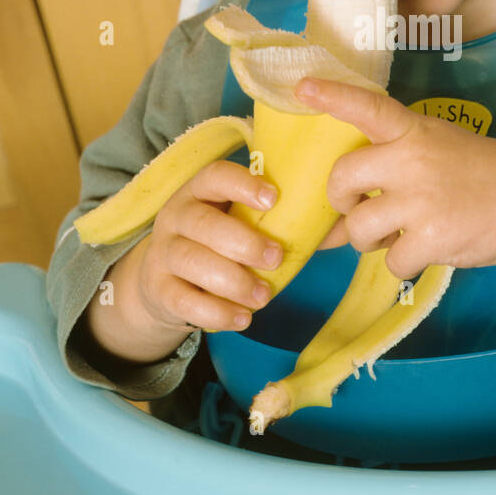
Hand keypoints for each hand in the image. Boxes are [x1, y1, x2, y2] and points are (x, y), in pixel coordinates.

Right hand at [136, 160, 283, 333]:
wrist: (164, 282)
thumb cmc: (217, 246)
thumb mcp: (237, 224)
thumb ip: (276, 221)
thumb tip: (338, 227)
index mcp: (199, 191)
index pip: (214, 176)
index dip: (242, 184)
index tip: (273, 199)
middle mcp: (176, 217)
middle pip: (203, 223)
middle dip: (244, 242)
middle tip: (276, 258)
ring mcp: (162, 253)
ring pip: (191, 261)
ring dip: (234, 280)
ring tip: (263, 296)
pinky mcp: (157, 290)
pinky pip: (183, 301)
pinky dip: (216, 312)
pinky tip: (242, 318)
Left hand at [296, 77, 495, 280]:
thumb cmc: (480, 176)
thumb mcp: (437, 150)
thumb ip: (389, 171)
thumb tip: (333, 224)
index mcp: (415, 131)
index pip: (368, 107)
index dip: (332, 96)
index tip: (302, 88)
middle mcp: (413, 160)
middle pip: (342, 178)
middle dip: (341, 201)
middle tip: (359, 208)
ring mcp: (421, 200)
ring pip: (359, 228)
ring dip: (371, 240)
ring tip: (398, 234)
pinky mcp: (432, 237)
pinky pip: (391, 261)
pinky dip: (404, 263)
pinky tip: (426, 249)